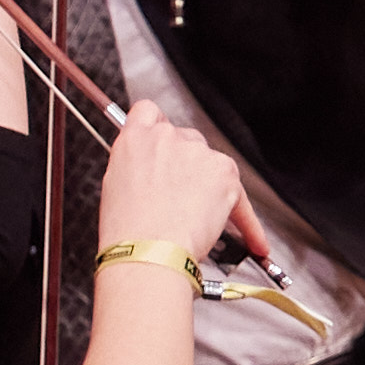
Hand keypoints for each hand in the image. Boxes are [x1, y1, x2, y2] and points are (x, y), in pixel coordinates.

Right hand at [93, 103, 245, 266]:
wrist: (149, 252)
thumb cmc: (128, 231)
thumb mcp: (115, 187)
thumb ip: (135, 166)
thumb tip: (149, 172)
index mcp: (135, 139)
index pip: (148, 112)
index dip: (158, 130)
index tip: (164, 145)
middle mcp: (167, 138)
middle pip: (187, 141)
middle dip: (188, 167)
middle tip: (181, 198)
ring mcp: (198, 153)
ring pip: (213, 167)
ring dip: (211, 189)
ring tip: (200, 223)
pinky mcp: (224, 173)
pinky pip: (239, 196)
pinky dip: (245, 219)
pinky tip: (250, 238)